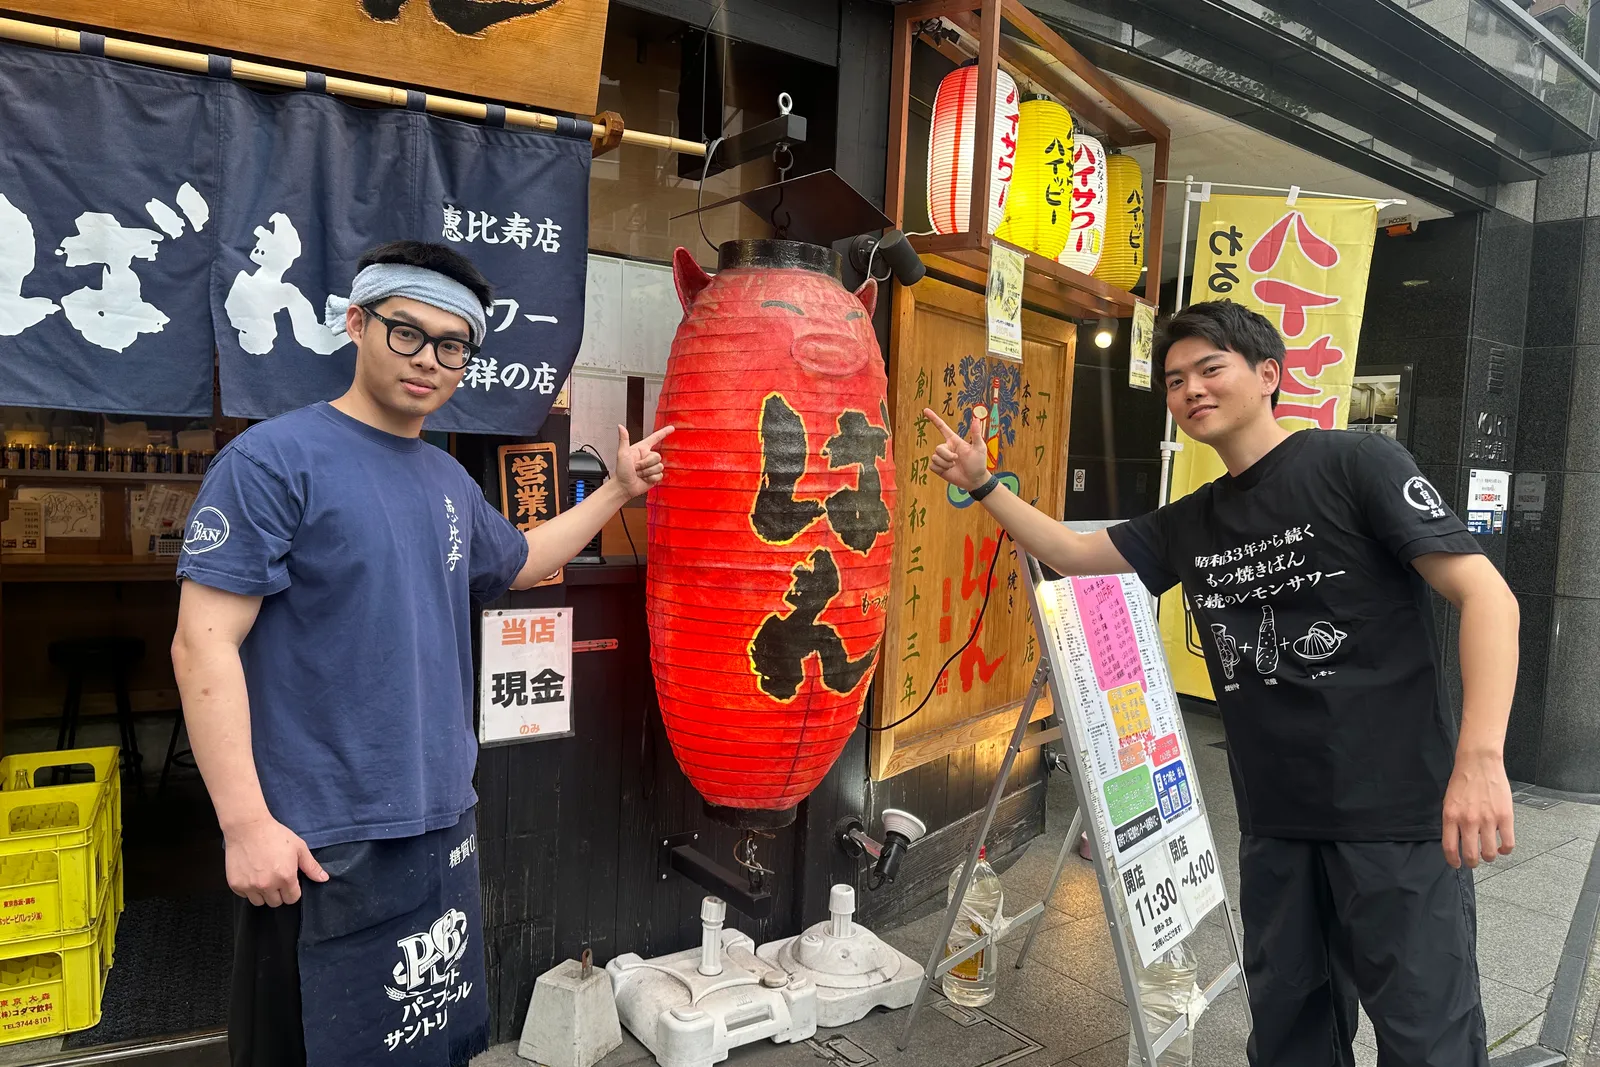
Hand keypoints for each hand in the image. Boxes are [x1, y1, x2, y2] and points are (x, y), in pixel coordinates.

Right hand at [223, 815, 327, 905]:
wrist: (248, 827)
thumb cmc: (275, 835)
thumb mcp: (299, 848)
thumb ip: (311, 866)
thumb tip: (324, 879)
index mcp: (286, 877)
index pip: (292, 899)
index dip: (292, 891)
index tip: (288, 881)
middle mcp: (268, 885)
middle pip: (276, 903)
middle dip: (278, 893)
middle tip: (275, 877)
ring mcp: (250, 886)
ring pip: (259, 902)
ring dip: (263, 894)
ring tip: (263, 877)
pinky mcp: (235, 884)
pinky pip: (244, 896)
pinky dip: (248, 889)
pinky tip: (251, 874)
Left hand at [615, 424, 673, 497]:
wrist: (624, 487)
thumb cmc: (621, 471)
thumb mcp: (622, 454)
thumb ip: (623, 439)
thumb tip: (620, 427)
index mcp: (641, 449)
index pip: (655, 438)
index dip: (664, 432)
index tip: (672, 428)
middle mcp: (647, 457)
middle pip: (657, 456)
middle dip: (646, 464)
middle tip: (636, 467)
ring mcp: (651, 467)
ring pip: (659, 466)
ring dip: (647, 472)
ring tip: (639, 474)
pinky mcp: (655, 476)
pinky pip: (660, 475)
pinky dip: (651, 478)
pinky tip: (644, 479)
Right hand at [926, 407, 990, 491]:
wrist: (975, 480)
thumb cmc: (978, 463)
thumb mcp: (979, 447)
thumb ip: (976, 434)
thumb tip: (976, 419)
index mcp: (954, 441)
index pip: (942, 427)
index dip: (934, 418)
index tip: (925, 410)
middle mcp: (947, 448)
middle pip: (938, 448)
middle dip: (947, 455)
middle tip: (956, 460)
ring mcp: (942, 458)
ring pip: (935, 457)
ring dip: (945, 463)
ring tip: (954, 466)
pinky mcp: (939, 468)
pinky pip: (932, 466)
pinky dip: (941, 469)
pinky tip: (948, 471)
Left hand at [1441, 751, 1514, 868]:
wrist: (1479, 763)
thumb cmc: (1463, 781)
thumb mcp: (1449, 802)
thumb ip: (1452, 822)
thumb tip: (1457, 841)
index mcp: (1451, 817)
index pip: (1450, 848)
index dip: (1453, 861)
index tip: (1456, 864)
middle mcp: (1468, 821)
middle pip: (1471, 855)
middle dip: (1473, 863)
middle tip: (1474, 861)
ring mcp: (1488, 820)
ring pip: (1490, 853)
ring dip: (1489, 857)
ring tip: (1489, 853)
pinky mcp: (1505, 817)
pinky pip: (1508, 844)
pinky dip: (1506, 850)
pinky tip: (1503, 847)